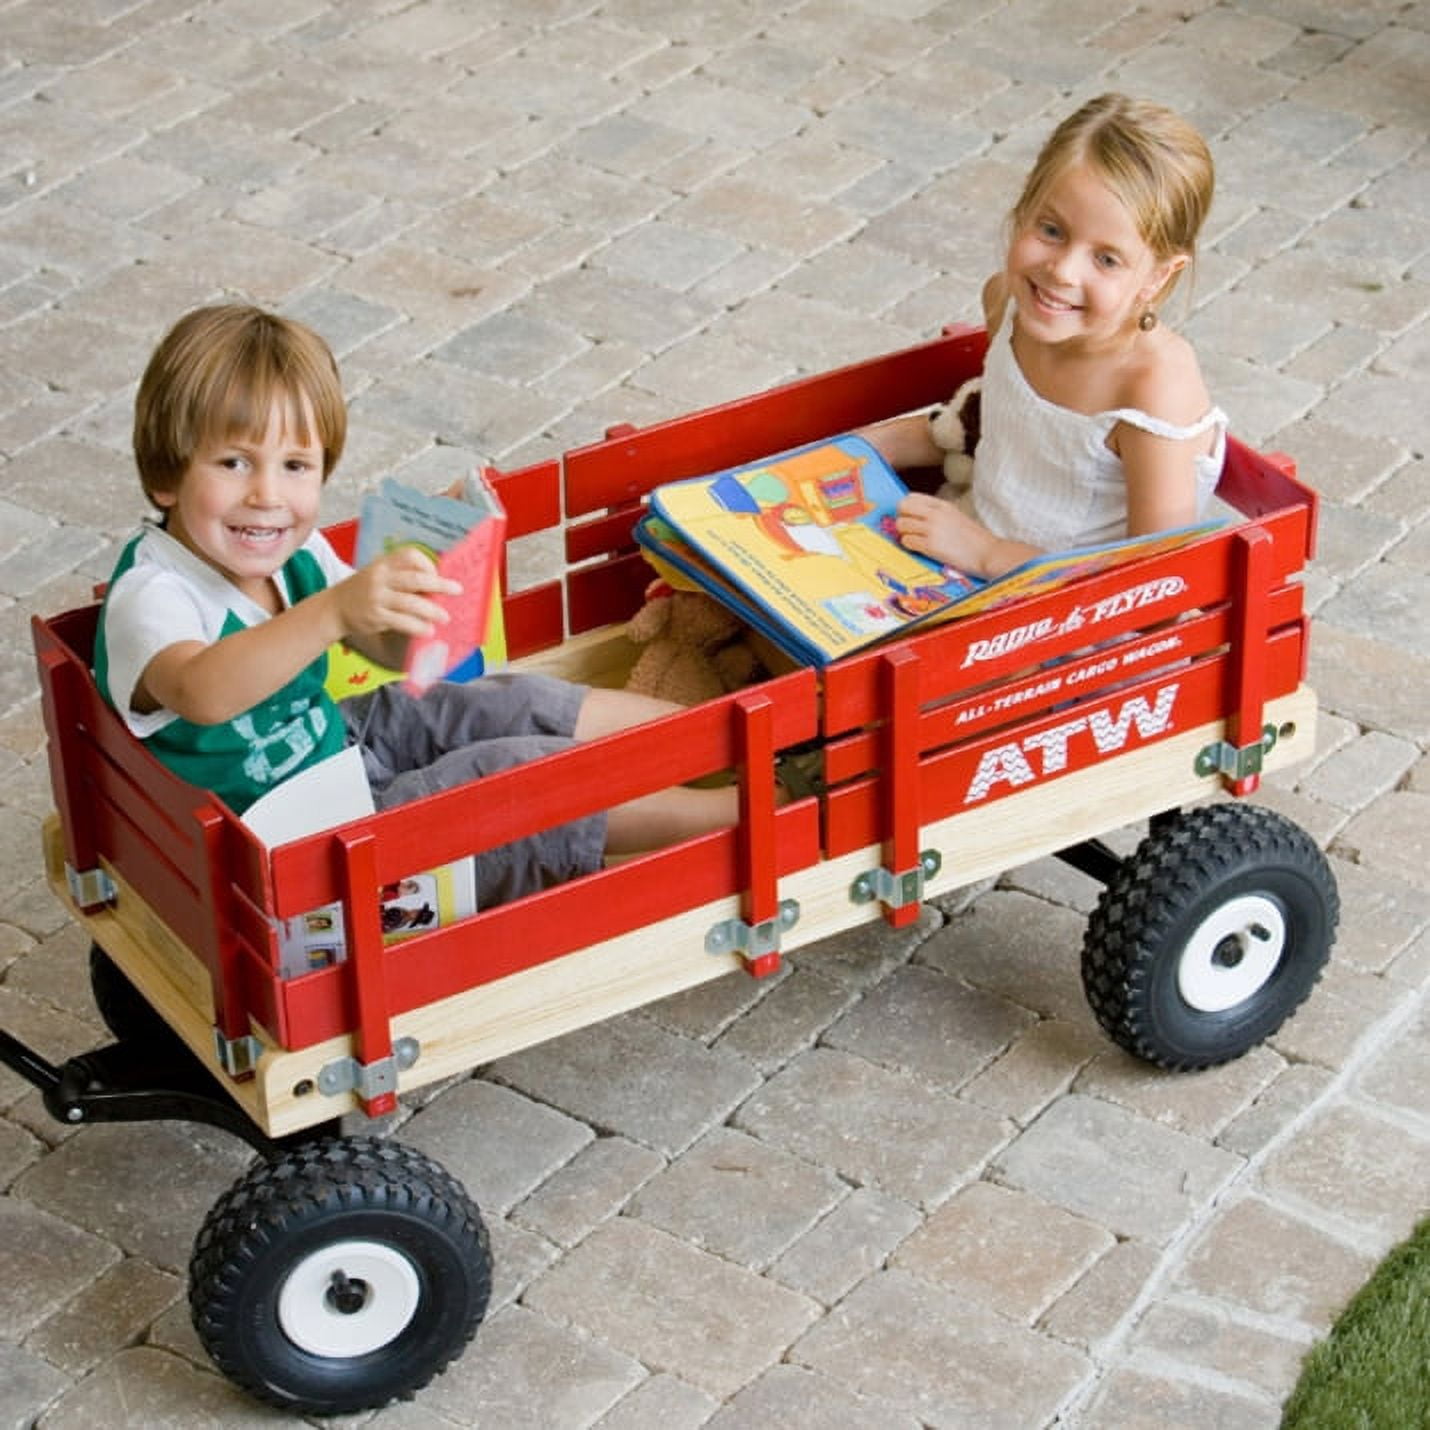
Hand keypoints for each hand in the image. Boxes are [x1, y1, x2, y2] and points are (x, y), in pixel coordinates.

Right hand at [333, 545, 460, 639]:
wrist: (335, 608)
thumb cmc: (365, 590)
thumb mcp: (380, 574)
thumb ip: (402, 576)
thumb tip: (438, 586)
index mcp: (383, 563)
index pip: (410, 556)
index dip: (427, 564)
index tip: (437, 574)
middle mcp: (380, 578)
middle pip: (415, 579)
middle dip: (439, 585)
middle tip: (457, 590)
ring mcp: (377, 597)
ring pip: (411, 603)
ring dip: (432, 611)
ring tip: (445, 617)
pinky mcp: (375, 616)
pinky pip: (401, 621)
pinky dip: (417, 627)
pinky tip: (428, 630)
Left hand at [895, 492, 992, 571]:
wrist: (987, 553)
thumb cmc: (974, 538)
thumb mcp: (956, 516)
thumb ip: (937, 513)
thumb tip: (916, 515)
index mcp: (942, 505)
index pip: (910, 497)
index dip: (906, 508)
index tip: (910, 518)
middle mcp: (935, 513)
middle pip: (902, 508)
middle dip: (902, 519)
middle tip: (910, 530)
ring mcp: (932, 529)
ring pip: (901, 525)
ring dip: (904, 534)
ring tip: (916, 540)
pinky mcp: (930, 546)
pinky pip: (907, 541)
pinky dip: (909, 545)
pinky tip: (919, 549)